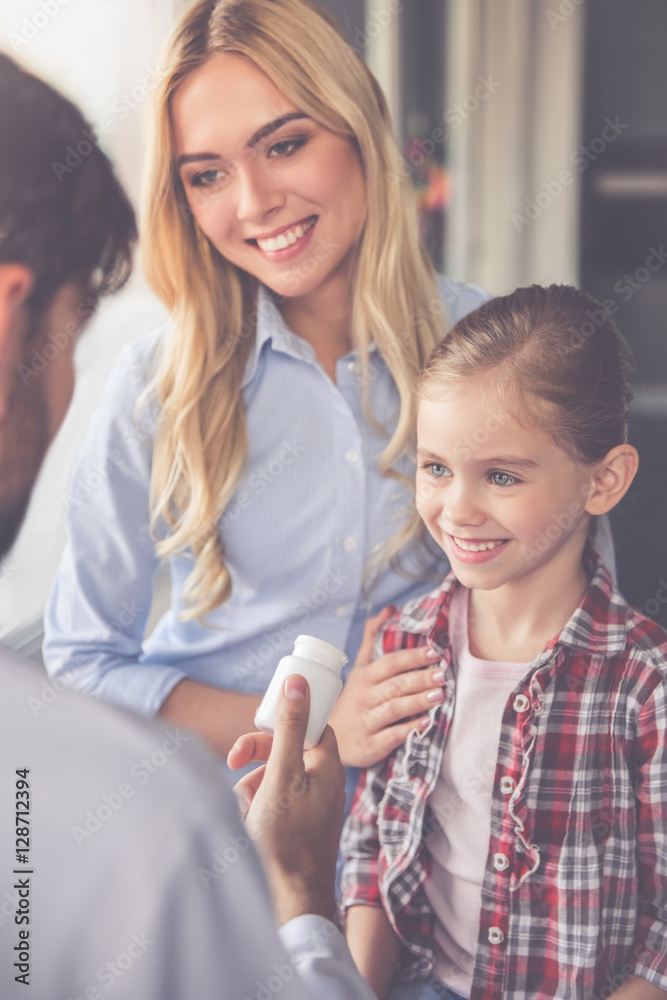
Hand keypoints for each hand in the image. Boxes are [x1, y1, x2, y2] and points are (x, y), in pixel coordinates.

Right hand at [227, 674, 344, 925]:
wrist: (287, 899)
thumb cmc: (287, 838)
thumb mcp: (282, 773)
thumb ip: (289, 726)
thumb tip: (298, 681)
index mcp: (328, 765)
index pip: (311, 723)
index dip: (286, 718)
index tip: (261, 720)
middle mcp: (321, 782)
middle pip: (286, 747)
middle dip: (257, 755)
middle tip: (234, 760)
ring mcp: (307, 804)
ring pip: (272, 774)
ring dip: (251, 784)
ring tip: (246, 809)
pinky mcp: (292, 823)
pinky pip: (269, 799)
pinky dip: (253, 804)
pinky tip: (246, 822)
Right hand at [328, 606, 444, 767]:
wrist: (330, 737)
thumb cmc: (353, 698)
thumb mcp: (359, 667)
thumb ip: (373, 638)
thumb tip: (389, 609)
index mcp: (364, 677)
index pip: (390, 663)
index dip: (412, 657)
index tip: (434, 653)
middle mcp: (365, 697)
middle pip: (395, 685)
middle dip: (420, 679)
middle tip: (442, 674)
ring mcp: (368, 720)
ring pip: (395, 708)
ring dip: (418, 701)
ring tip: (440, 695)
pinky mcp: (372, 744)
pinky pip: (393, 735)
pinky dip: (410, 729)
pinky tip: (426, 723)